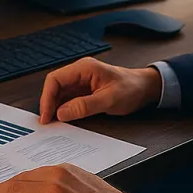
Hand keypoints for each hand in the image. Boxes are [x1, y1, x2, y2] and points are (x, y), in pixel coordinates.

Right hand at [39, 57, 161, 123]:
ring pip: (60, 94)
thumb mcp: (109, 99)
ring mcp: (82, 81)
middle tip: (48, 123)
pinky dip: (64, 110)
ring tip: (54, 124)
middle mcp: (80, 72)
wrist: (145, 88)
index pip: (55, 79)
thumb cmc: (131, 88)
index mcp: (84, 68)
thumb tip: (61, 113)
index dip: (47, 98)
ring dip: (56, 108)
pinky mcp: (85, 91)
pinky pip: (69, 99)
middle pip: (55, 87)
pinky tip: (64, 120)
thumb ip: (85, 106)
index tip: (47, 115)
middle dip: (49, 104)